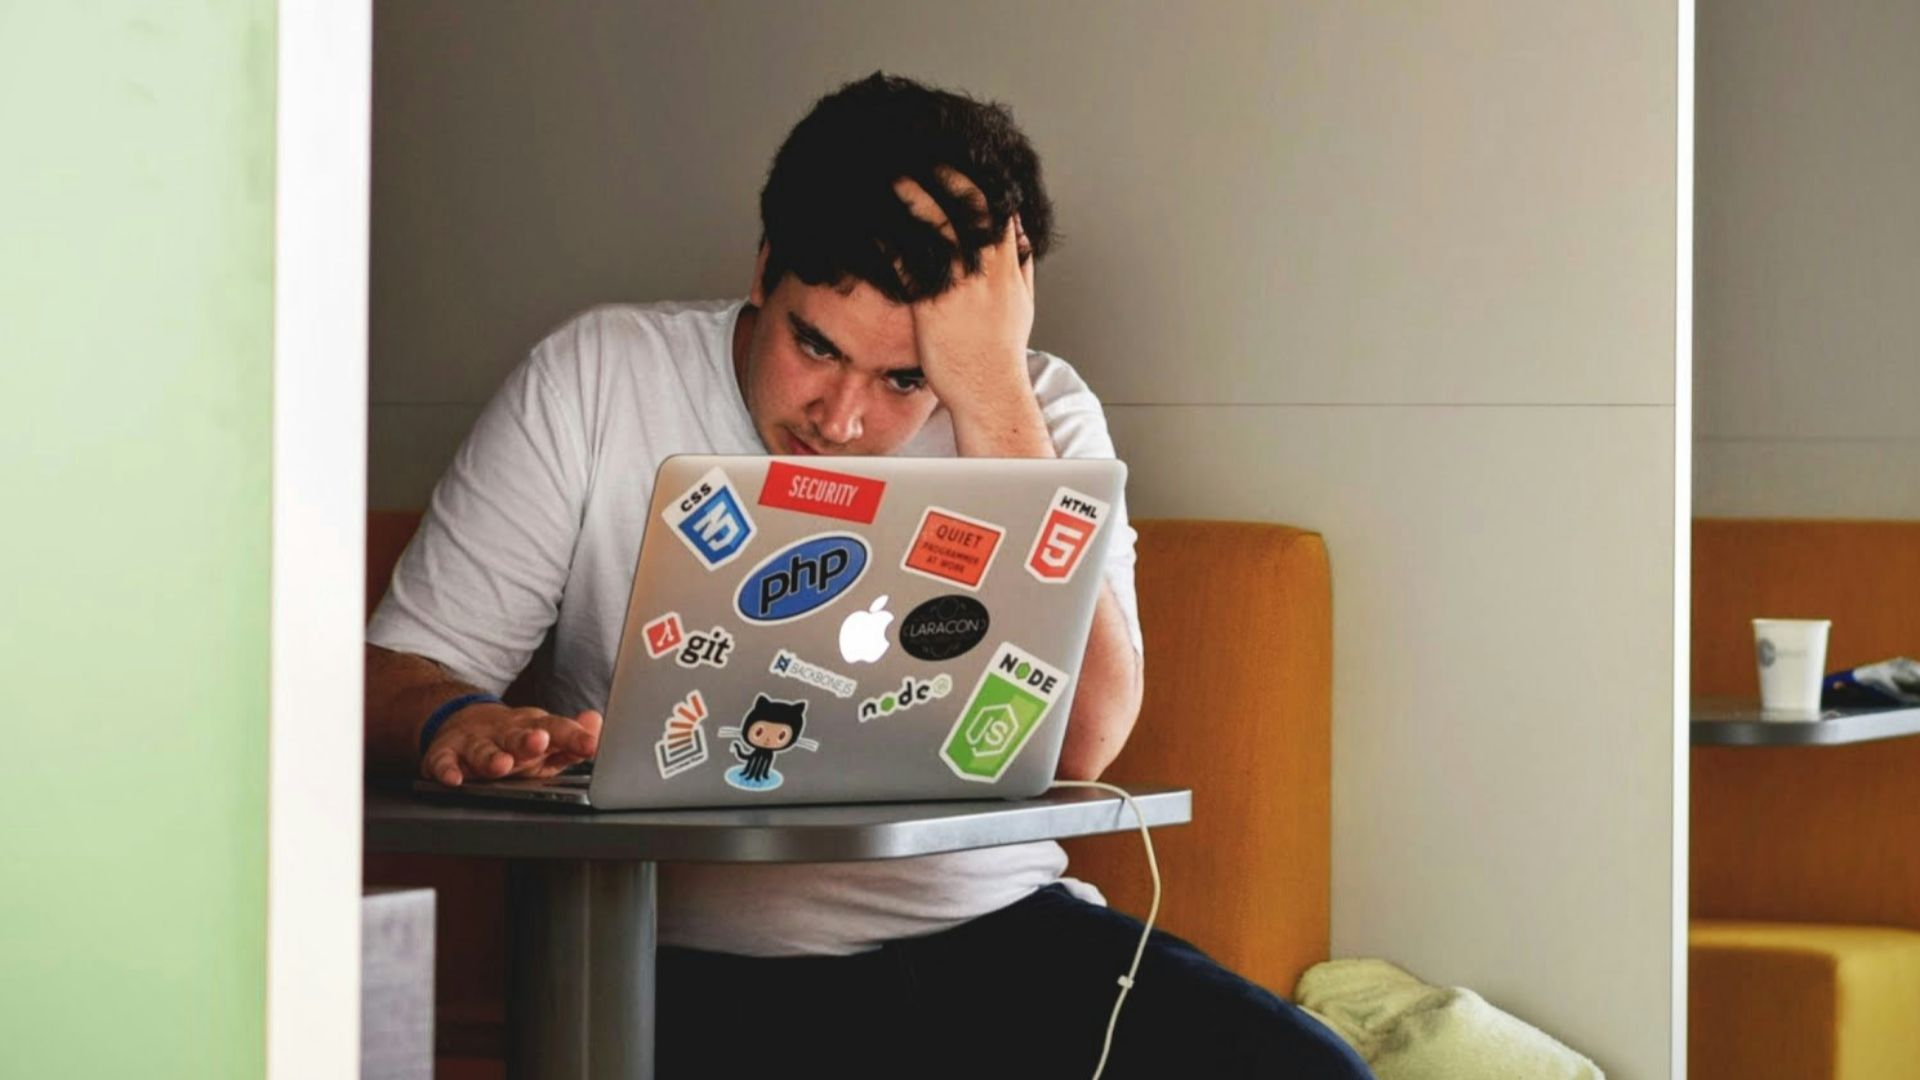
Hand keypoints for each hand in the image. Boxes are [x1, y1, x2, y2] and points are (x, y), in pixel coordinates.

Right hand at [420, 702, 602, 786]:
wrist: (463, 722)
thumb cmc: (515, 740)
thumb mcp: (546, 739)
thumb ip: (572, 739)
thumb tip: (597, 723)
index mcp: (533, 728)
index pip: (556, 729)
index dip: (574, 737)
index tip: (590, 745)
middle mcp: (504, 732)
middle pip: (517, 735)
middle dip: (528, 740)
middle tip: (540, 742)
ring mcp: (474, 742)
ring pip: (482, 749)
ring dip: (490, 757)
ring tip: (501, 765)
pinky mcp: (445, 753)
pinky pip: (443, 762)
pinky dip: (446, 770)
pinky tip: (453, 779)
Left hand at [893, 170, 1049, 456]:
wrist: (990, 391)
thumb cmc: (1000, 354)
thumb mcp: (1022, 304)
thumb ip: (1021, 267)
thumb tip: (1023, 239)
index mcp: (1008, 265)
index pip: (997, 207)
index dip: (976, 178)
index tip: (957, 159)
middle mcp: (987, 269)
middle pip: (968, 205)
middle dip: (945, 174)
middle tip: (920, 153)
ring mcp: (961, 285)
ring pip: (938, 225)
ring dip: (913, 195)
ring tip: (891, 175)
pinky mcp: (933, 305)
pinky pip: (910, 261)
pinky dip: (891, 239)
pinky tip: (873, 224)